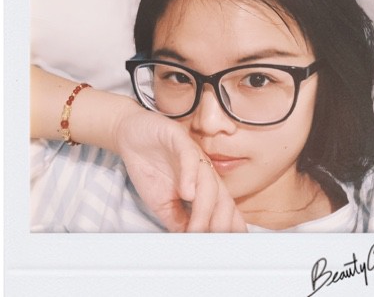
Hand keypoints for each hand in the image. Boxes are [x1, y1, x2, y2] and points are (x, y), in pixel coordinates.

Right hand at [112, 101, 246, 232]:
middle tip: (211, 244)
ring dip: (204, 208)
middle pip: (223, 198)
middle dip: (220, 224)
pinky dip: (190, 176)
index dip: (227, 229)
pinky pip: (190, 157)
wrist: (132, 136)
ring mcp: (194, 155)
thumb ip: (177, 220)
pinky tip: (187, 192)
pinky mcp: (180, 139)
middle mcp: (204, 171)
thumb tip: (189, 243)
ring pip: (208, 182)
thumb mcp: (162, 202)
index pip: (224, 209)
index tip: (222, 250)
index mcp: (204, 186)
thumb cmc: (149, 167)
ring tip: (197, 228)